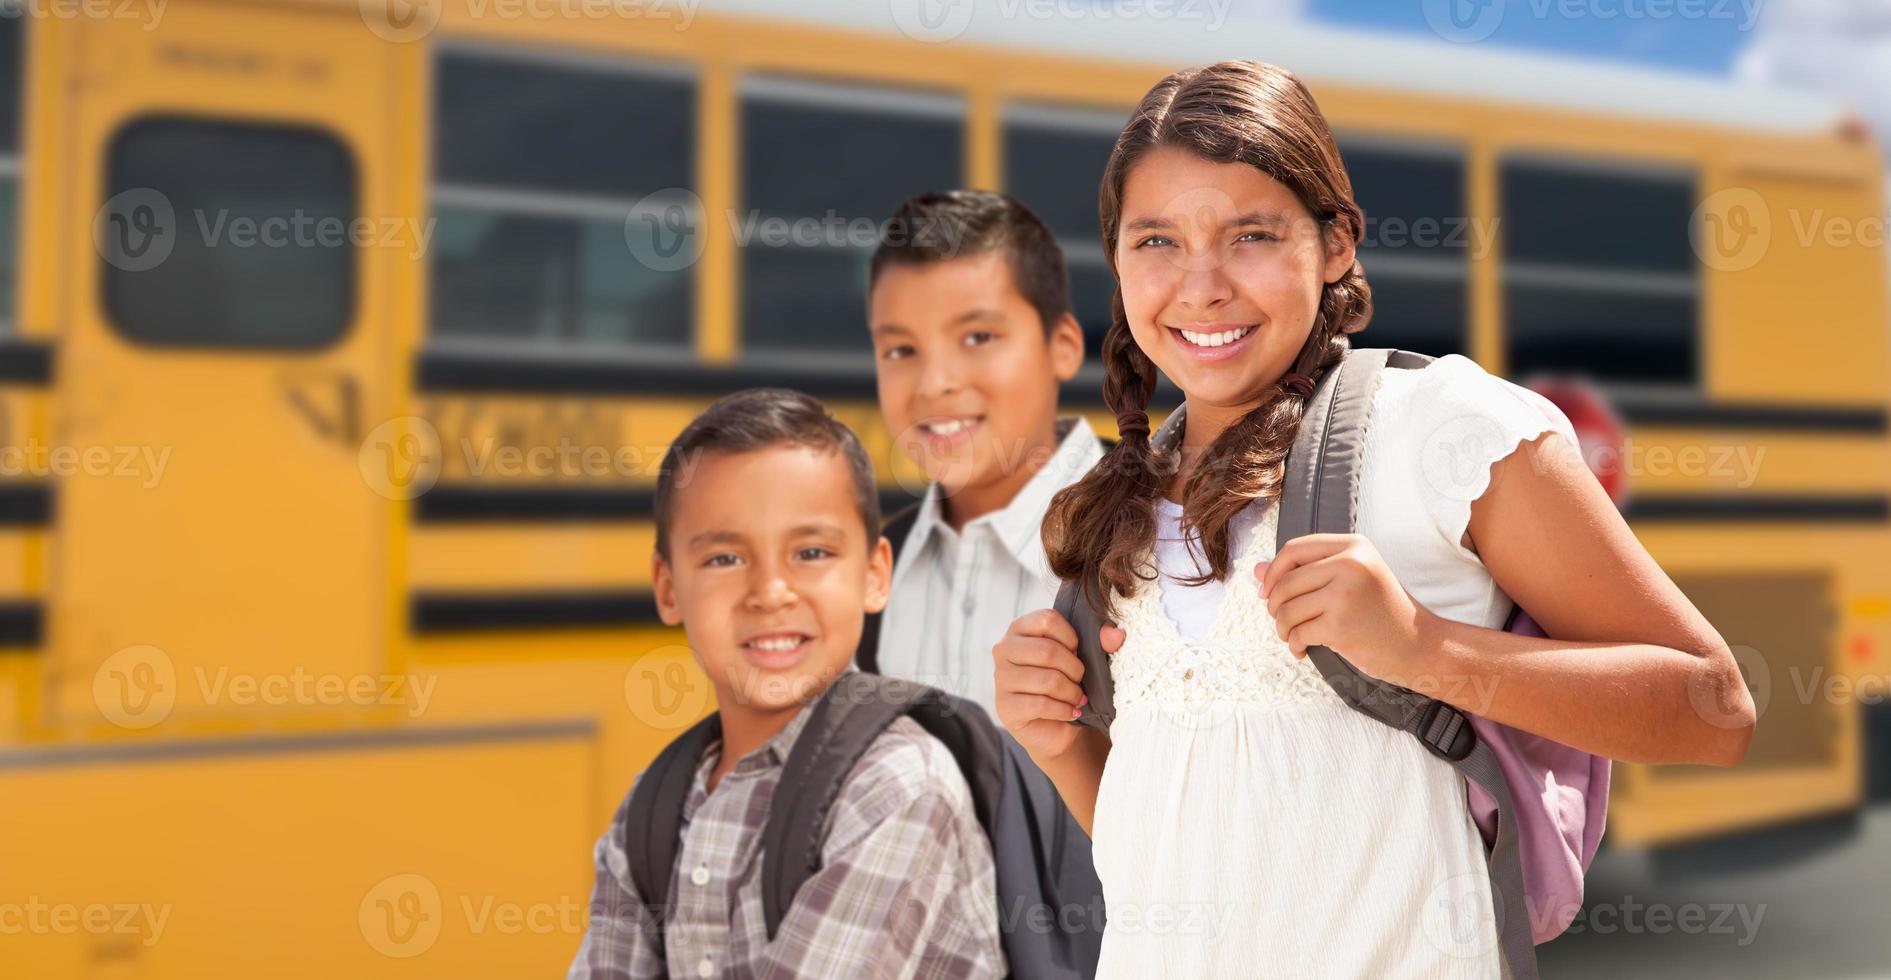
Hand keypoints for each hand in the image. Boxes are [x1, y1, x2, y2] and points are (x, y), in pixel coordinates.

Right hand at [993, 609, 1124, 759]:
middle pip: (1048, 651)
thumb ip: (1100, 641)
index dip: (1071, 638)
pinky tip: (1071, 712)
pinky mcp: (1005, 706)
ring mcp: (1000, 678)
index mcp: (1020, 628)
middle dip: (1074, 670)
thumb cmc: (1067, 682)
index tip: (1078, 653)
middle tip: (1081, 680)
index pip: (1048, 620)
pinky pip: (1041, 705)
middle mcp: (1004, 649)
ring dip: (1071, 693)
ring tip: (1078, 698)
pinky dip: (1064, 710)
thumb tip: (1116, 635)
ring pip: (1047, 680)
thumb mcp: (1085, 657)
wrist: (1056, 726)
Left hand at [1257, 533, 1435, 681]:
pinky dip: (1294, 645)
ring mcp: (1345, 594)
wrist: (1418, 645)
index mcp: (1354, 546)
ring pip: (1286, 609)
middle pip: (1285, 582)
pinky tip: (1303, 650)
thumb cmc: (1381, 612)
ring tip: (1294, 636)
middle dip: (1274, 606)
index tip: (1266, 592)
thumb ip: (1305, 572)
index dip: (1273, 571)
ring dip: (1283, 629)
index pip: (1293, 549)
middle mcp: (1350, 564)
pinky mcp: (1340, 625)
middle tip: (1283, 622)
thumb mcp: (1349, 581)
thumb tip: (1256, 569)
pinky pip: (1297, 633)